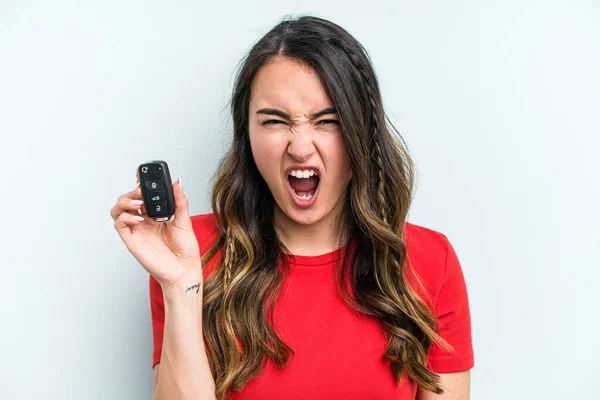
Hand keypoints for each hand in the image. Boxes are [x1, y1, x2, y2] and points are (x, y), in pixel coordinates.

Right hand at [110, 171, 201, 288]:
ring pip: (117, 210)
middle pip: (127, 200)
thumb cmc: (185, 250)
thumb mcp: (185, 221)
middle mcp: (143, 221)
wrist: (184, 270)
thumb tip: (178, 183)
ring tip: (139, 204)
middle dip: (132, 192)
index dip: (138, 184)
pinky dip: (125, 218)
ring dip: (125, 202)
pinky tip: (139, 218)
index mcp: (155, 215)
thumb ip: (180, 202)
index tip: (141, 175)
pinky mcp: (132, 241)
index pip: (141, 195)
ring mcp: (136, 230)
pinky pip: (119, 225)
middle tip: (142, 191)